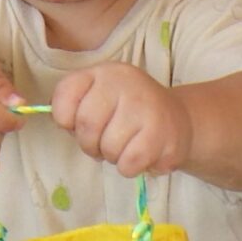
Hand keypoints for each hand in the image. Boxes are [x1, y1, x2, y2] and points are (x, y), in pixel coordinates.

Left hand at [52, 64, 191, 178]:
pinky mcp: (163, 134)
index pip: (65, 95)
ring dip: (112, 157)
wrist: (177, 120)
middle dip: (90, 145)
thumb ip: (75, 108)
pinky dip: (129, 167)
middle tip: (103, 144)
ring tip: (126, 146)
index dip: (65, 120)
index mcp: (104, 73)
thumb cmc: (127, 114)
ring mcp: (146, 106)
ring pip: (109, 148)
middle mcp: (125, 83)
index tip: (78, 124)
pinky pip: (128, 163)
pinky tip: (141, 154)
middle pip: (86, 126)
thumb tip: (63, 124)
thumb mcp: (99, 98)